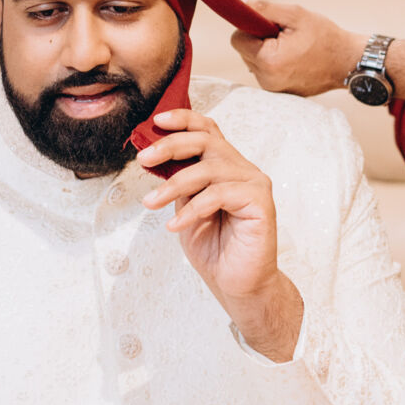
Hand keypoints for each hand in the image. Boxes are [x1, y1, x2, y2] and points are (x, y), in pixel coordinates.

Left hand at [139, 111, 301, 360]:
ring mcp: (254, 183)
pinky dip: (192, 208)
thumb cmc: (214, 247)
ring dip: (174, 185)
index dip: (184, 119)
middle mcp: (242, 169)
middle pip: (206, 141)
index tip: (157, 121)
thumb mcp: (186, 207)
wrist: (237, 285)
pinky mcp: (260, 201)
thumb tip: (155, 157)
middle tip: (144, 159)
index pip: (208, 130)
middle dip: (171, 146)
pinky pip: (220, 194)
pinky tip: (175, 225)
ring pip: (210, 169)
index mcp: (226, 166)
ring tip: (151, 203)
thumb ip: (180, 181)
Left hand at [231, 0, 362, 96]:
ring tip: (293, 46)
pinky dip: (275, 61)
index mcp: (268, 61)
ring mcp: (273, 89)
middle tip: (286, 35)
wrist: (348, 62)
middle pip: (244, 51)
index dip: (251, 27)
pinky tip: (295, 57)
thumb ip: (266, 9)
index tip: (271, 25)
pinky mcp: (279, 92)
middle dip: (260, 39)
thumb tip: (243, 6)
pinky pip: (266, 71)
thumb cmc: (326, 37)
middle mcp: (267, 80)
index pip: (237, 40)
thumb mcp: (297, 15)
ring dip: (267, 50)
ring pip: (254, 61)